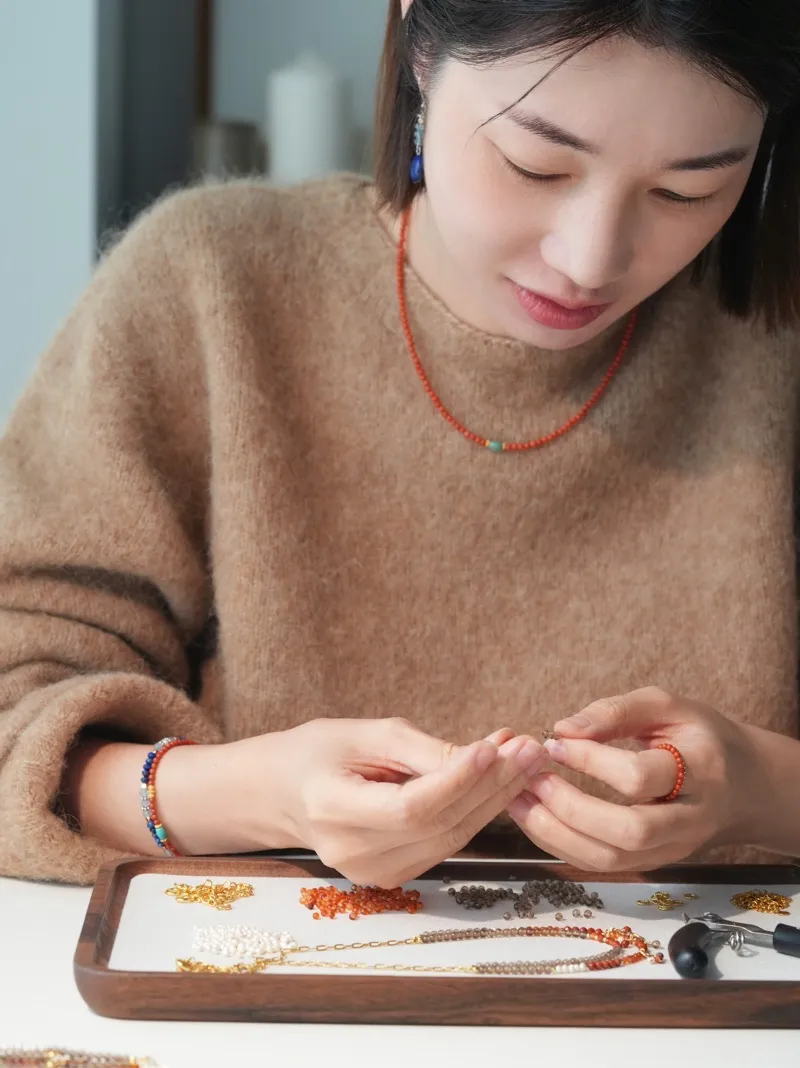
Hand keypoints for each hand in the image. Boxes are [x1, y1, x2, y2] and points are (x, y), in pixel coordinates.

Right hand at [239, 717, 545, 886]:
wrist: (281, 792)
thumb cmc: (317, 752)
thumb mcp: (362, 734)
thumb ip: (421, 750)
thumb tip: (485, 756)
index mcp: (333, 810)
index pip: (410, 806)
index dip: (456, 779)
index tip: (494, 746)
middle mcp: (354, 853)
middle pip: (440, 825)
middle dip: (492, 785)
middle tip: (529, 747)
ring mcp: (374, 872)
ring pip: (451, 837)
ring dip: (494, 798)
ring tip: (525, 758)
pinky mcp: (392, 875)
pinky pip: (445, 843)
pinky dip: (474, 811)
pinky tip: (498, 780)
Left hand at [506, 686, 760, 870]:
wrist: (741, 784)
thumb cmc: (696, 736)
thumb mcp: (667, 706)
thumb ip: (616, 711)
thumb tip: (563, 728)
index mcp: (700, 770)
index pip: (640, 776)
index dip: (591, 760)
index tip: (554, 742)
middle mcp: (690, 819)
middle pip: (628, 832)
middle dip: (571, 808)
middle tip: (533, 778)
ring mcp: (672, 849)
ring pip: (612, 860)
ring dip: (556, 833)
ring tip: (519, 799)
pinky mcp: (652, 864)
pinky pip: (602, 865)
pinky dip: (561, 844)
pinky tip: (534, 816)